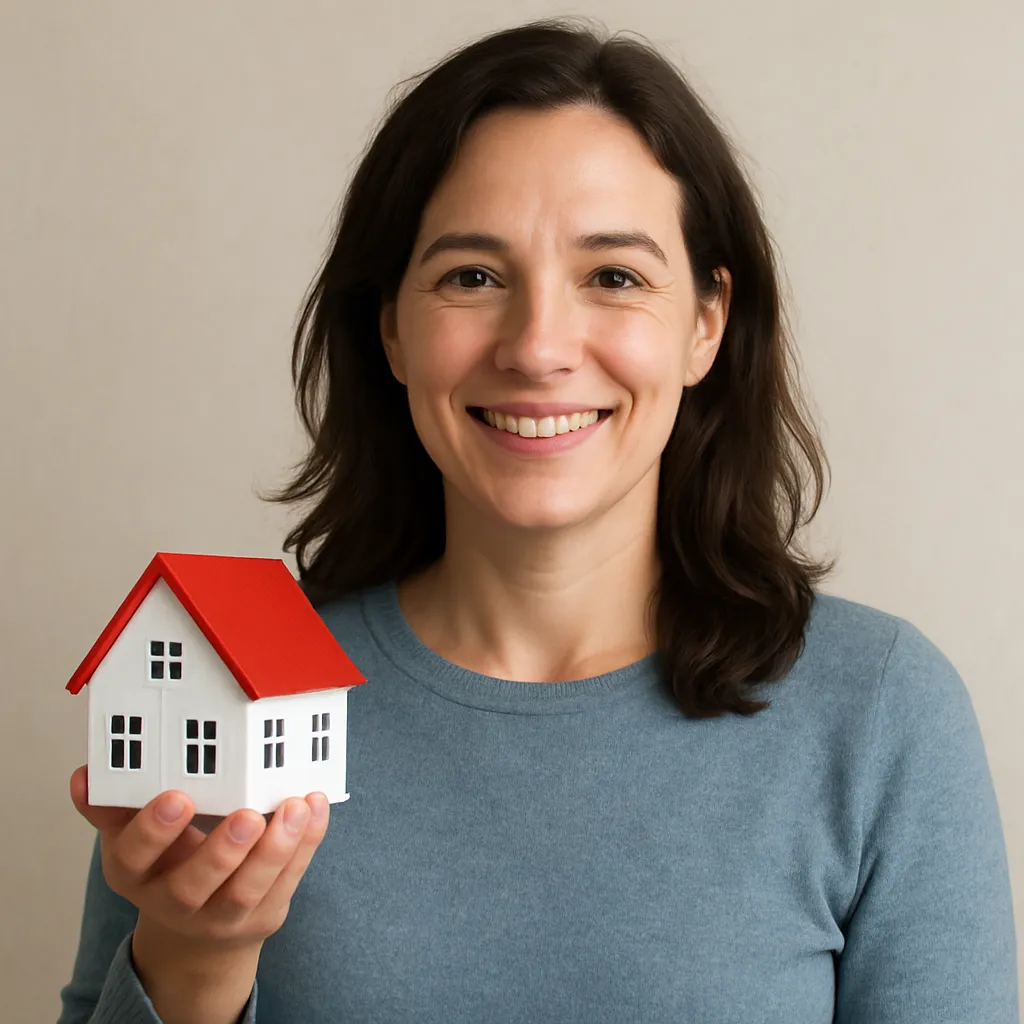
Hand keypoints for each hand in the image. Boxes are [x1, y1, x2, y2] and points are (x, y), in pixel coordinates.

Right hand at [69, 764, 329, 949]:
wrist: (197, 929)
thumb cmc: (167, 862)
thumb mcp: (135, 837)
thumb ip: (116, 805)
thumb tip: (85, 775)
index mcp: (135, 875)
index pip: (133, 857)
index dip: (153, 830)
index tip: (178, 797)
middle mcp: (173, 903)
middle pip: (194, 886)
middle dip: (222, 850)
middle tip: (248, 814)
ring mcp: (221, 918)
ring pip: (247, 891)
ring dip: (276, 848)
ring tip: (295, 807)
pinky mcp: (263, 917)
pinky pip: (287, 882)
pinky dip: (305, 845)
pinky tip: (314, 808)